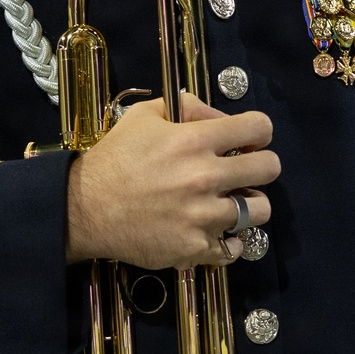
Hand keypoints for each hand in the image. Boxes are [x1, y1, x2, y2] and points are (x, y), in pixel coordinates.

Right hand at [66, 92, 278, 269]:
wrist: (84, 208)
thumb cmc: (115, 158)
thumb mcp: (144, 116)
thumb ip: (186, 106)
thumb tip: (219, 116)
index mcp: (195, 140)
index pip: (258, 128)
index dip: (260, 132)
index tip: (251, 140)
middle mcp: (205, 176)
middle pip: (270, 169)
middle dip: (261, 167)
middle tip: (245, 172)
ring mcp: (202, 216)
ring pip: (260, 211)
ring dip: (249, 206)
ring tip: (231, 204)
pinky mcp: (194, 247)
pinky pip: (235, 247)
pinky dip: (229, 241)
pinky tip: (214, 232)